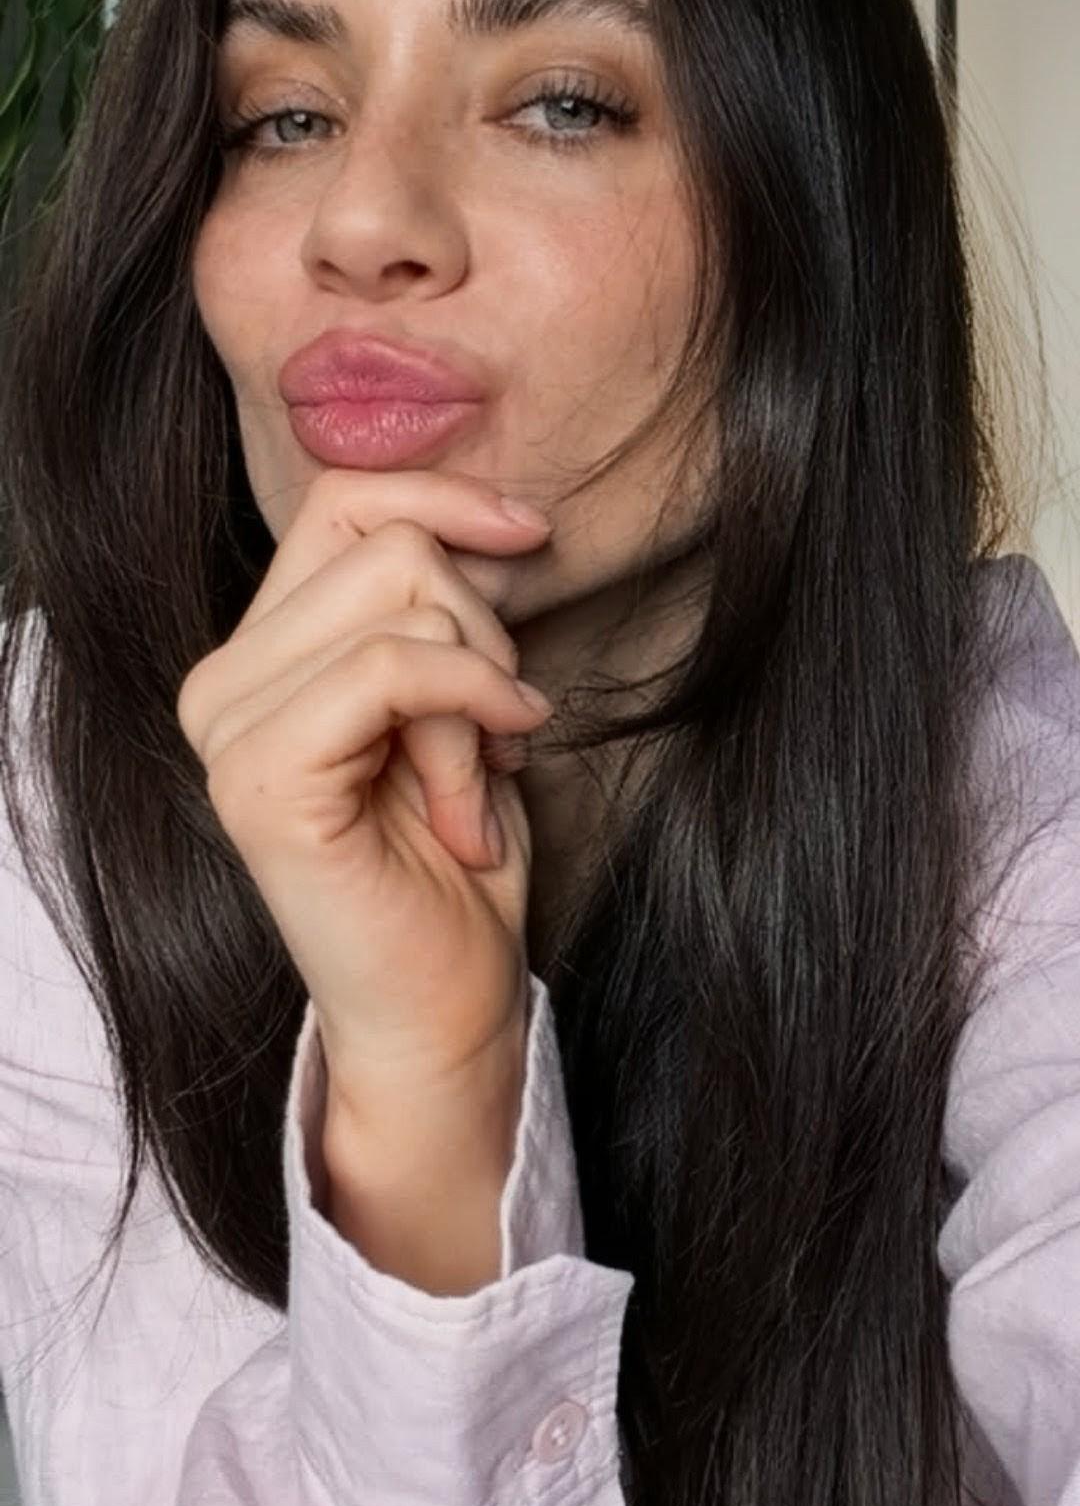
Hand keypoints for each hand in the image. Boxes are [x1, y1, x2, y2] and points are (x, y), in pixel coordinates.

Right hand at [175, 468, 553, 1178]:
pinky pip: (393, 669)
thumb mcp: (460, 705)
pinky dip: (470, 710)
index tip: (530, 535)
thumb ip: (442, 610)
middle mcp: (219, 683)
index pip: (342, 502)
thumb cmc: (458, 866)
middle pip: (386, 542)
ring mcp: (227, 730)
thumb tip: (493, 516)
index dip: (446, 498)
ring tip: (479, 785)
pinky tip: (479, 797)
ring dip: (480, 689)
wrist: (444, 1008)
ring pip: (404, 598)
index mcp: (257, 655)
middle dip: (483, 627)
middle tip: (500, 732)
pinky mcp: (261, 780)